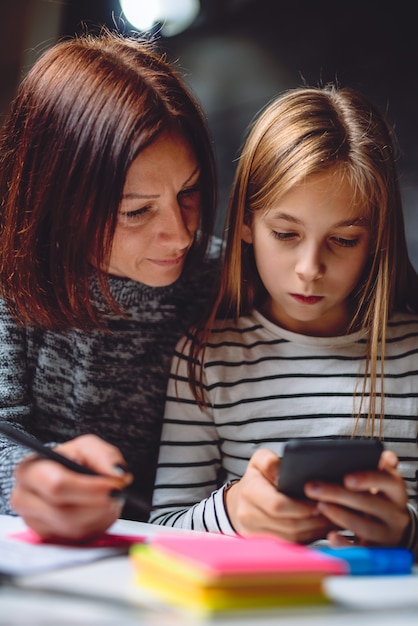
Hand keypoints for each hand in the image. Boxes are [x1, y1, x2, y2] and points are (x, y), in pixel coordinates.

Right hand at [11, 434, 132, 541]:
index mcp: (29, 470)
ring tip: (109, 499)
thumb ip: (105, 456)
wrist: (66, 476)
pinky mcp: (46, 538)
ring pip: (74, 529)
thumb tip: (118, 474)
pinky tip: (98, 511)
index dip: (90, 488)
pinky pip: (76, 539)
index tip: (114, 485)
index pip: (57, 486)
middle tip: (117, 494)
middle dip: (99, 505)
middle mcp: (24, 498)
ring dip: (100, 516)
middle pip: (65, 513)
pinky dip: (95, 526)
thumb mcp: (89, 447)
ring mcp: (33, 522)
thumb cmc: (73, 460)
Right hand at [225, 448, 335, 542]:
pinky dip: (308, 537)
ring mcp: (254, 534)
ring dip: (314, 530)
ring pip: (292, 538)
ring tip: (330, 519)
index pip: (278, 505)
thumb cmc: (255, 479)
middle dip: (314, 519)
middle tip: (332, 511)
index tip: (320, 501)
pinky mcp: (264, 545)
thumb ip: (270, 462)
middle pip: (289, 524)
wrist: (239, 502)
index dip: (302, 506)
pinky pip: (291, 544)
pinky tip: (320, 527)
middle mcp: (248, 516)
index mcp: (249, 492)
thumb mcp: (260, 461)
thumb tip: (281, 477)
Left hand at [304, 450, 410, 546]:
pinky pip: (361, 550)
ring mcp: (387, 535)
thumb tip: (387, 456)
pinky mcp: (376, 551)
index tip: (346, 478)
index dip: (367, 479)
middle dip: (339, 495)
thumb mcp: (382, 481)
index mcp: (397, 492)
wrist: (392, 528)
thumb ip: (379, 467)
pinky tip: (330, 535)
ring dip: (340, 516)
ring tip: (320, 505)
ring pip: (365, 527)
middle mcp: (396, 514)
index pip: (387, 481)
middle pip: (369, 503)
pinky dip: (345, 544)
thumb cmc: (378, 497)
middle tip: (312, 488)